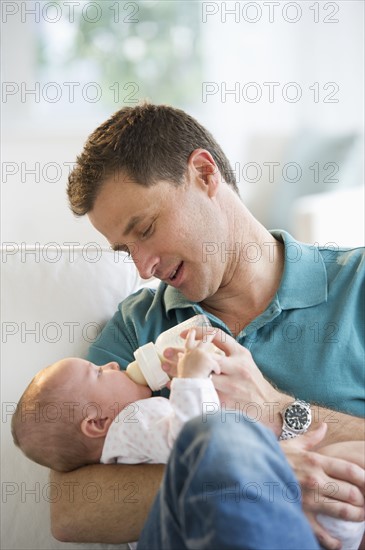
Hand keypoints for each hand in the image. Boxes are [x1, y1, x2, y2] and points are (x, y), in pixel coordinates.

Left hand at [164, 326, 282, 428]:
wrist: (269, 408)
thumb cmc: (254, 383)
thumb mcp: (246, 361)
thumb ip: (229, 352)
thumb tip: (205, 342)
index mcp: (241, 355)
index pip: (218, 336)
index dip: (199, 332)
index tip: (182, 333)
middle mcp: (237, 368)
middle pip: (204, 358)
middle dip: (183, 355)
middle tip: (166, 351)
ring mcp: (231, 386)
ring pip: (200, 376)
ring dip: (181, 372)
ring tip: (165, 368)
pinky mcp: (225, 402)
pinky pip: (201, 394)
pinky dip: (187, 389)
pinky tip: (174, 386)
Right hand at [281, 424, 364, 549]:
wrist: (249, 469)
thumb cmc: (271, 456)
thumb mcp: (292, 444)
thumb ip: (311, 437)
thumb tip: (323, 426)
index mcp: (315, 461)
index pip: (350, 470)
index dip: (364, 478)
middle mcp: (315, 480)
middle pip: (352, 492)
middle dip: (361, 499)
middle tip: (362, 502)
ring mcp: (309, 499)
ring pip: (344, 511)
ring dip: (355, 516)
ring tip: (357, 516)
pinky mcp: (300, 515)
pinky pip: (322, 533)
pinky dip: (333, 541)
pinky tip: (338, 542)